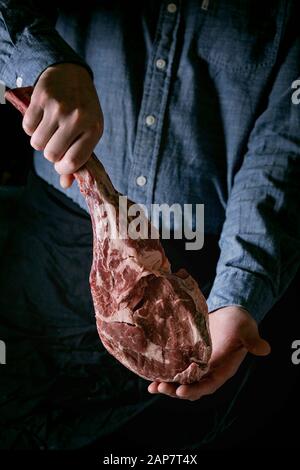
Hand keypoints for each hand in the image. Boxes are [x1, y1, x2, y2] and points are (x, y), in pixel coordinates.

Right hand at [22, 63, 102, 187]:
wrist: (72, 74)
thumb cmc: (83, 110)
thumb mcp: (88, 132)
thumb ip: (78, 158)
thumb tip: (65, 184)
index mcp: (94, 129)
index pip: (73, 162)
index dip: (63, 168)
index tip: (61, 164)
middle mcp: (77, 118)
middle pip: (51, 155)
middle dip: (50, 153)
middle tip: (56, 142)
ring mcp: (58, 107)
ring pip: (36, 144)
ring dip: (40, 141)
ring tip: (49, 129)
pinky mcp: (41, 98)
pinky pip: (27, 128)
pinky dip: (31, 127)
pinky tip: (41, 118)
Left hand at [148, 306, 270, 400]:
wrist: (228, 312)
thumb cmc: (239, 322)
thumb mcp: (246, 328)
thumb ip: (252, 340)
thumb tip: (265, 349)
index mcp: (223, 369)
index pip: (208, 385)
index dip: (195, 390)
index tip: (181, 391)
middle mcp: (208, 371)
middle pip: (191, 387)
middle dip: (175, 390)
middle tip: (160, 388)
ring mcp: (196, 364)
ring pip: (180, 380)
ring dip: (167, 385)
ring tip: (152, 386)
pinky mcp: (186, 355)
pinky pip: (174, 368)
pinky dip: (163, 372)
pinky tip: (149, 374)